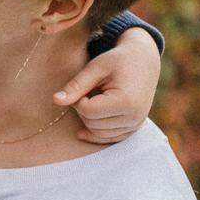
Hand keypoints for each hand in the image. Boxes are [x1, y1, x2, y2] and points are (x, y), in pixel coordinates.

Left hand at [54, 26, 159, 143]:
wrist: (144, 60)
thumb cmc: (118, 60)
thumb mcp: (96, 67)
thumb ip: (76, 85)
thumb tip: (55, 100)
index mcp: (126, 100)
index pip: (88, 111)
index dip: (78, 100)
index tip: (82, 86)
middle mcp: (134, 117)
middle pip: (93, 124)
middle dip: (83, 110)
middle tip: (86, 92)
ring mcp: (136, 124)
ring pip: (99, 134)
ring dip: (89, 120)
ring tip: (93, 100)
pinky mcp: (134, 128)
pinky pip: (110, 138)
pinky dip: (96, 134)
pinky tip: (83, 130)